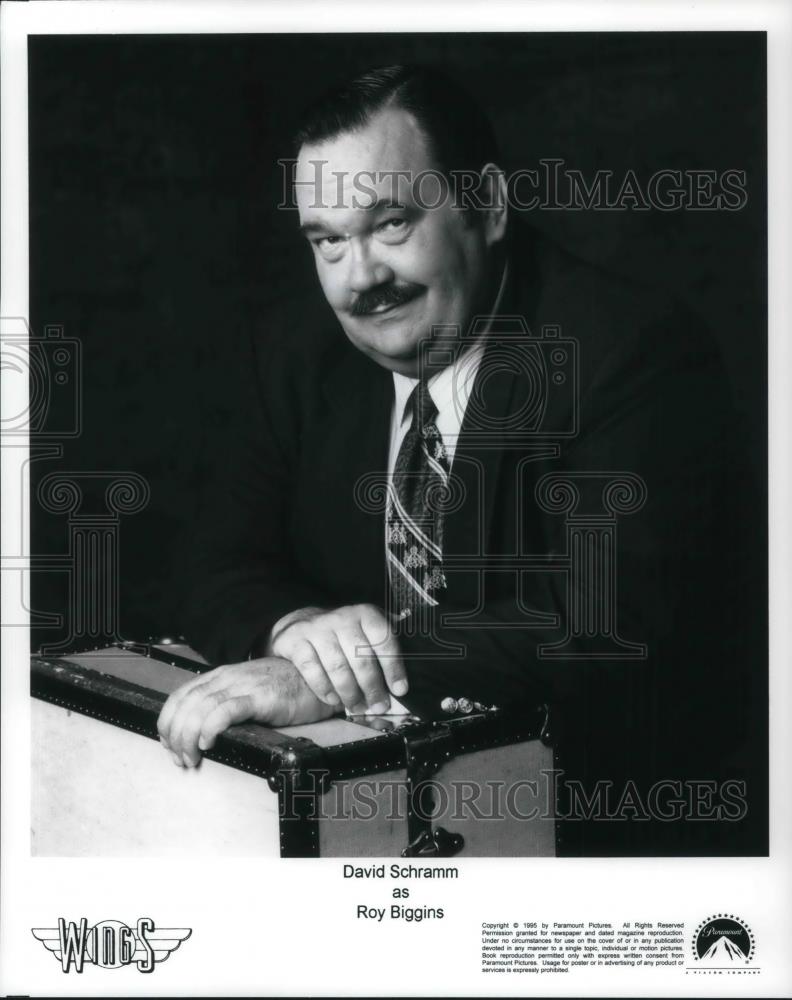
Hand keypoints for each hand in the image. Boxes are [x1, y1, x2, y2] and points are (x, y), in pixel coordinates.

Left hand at [157, 656, 335, 767]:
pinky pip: (227, 710)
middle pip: (186, 705)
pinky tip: (209, 742)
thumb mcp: (247, 692)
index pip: (180, 697)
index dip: (168, 723)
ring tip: (191, 757)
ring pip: (200, 708)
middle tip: (179, 758)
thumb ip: (225, 704)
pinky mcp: (260, 697)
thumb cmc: (285, 688)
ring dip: (189, 737)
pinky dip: (211, 727)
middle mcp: (227, 678)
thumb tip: (199, 732)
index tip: (168, 745)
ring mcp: (243, 686)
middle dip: (175, 735)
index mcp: (220, 677)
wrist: (317, 678)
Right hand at [268, 604, 406, 713]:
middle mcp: (341, 618)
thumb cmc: (343, 633)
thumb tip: (417, 658)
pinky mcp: (296, 641)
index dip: (394, 667)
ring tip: (357, 706)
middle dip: (372, 687)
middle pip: (361, 658)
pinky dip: (324, 689)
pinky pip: (312, 670)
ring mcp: (317, 628)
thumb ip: (387, 642)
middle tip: (379, 705)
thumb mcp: (367, 628)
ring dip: (350, 693)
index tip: (400, 689)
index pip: (383, 639)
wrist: (301, 624)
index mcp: (364, 614)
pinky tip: (333, 699)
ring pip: (337, 667)